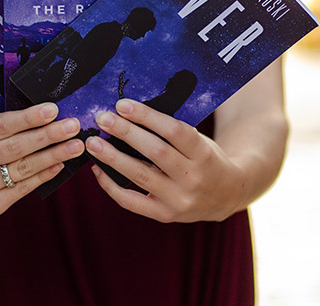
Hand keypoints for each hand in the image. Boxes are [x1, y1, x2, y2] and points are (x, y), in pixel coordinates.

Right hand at [0, 103, 83, 218]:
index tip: (53, 109)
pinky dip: (42, 175)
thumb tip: (42, 112)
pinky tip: (59, 164)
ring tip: (75, 146)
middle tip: (73, 126)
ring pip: (22, 170)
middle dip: (49, 136)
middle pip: (16, 148)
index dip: (29, 118)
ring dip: (53, 157)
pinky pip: (21, 189)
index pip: (1, 126)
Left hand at [85, 99, 247, 222]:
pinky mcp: (165, 215)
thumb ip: (172, 131)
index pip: (173, 131)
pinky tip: (98, 169)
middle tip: (102, 118)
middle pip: (155, 152)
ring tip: (93, 143)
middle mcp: (193, 178)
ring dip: (112, 157)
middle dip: (125, 132)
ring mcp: (179, 200)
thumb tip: (129, 113)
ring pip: (139, 176)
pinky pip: (131, 201)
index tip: (122, 104)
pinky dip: (110, 185)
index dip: (146, 116)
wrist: (227, 194)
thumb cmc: (206, 158)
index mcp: (204, 154)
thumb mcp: (200, 141)